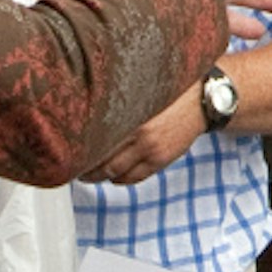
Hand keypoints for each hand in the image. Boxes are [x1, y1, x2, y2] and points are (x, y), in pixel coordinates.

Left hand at [86, 83, 211, 183]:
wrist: (201, 100)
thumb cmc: (167, 91)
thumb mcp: (139, 92)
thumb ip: (116, 104)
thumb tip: (88, 116)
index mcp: (129, 113)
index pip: (96, 139)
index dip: (80, 150)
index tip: (70, 152)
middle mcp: (139, 133)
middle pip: (103, 161)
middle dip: (87, 169)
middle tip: (75, 168)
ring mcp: (151, 149)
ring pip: (117, 173)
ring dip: (101, 176)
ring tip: (89, 174)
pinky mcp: (161, 159)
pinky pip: (135, 177)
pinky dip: (120, 179)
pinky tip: (113, 176)